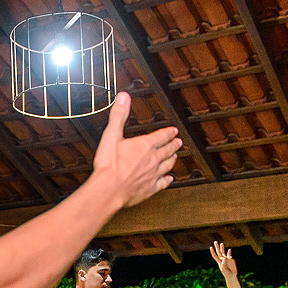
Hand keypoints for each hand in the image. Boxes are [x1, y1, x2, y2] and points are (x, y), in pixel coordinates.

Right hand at [92, 93, 182, 207]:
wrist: (109, 189)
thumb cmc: (109, 165)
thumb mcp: (111, 135)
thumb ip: (119, 115)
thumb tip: (124, 97)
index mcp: (144, 145)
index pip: (162, 136)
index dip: (168, 132)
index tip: (173, 131)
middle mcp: (152, 160)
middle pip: (168, 150)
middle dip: (174, 145)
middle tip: (178, 142)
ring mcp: (153, 175)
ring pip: (168, 165)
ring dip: (172, 159)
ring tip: (175, 156)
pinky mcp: (150, 189)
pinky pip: (163, 183)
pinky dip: (167, 180)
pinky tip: (169, 179)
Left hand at [210, 241, 236, 278]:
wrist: (231, 276)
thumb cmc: (227, 273)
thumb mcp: (224, 270)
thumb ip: (223, 264)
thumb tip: (224, 258)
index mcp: (219, 262)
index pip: (215, 256)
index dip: (212, 252)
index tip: (210, 247)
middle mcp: (222, 259)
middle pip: (219, 252)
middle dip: (217, 247)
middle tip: (215, 242)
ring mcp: (226, 259)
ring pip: (223, 252)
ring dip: (222, 248)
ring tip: (221, 243)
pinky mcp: (231, 260)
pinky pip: (229, 255)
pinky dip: (229, 252)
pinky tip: (229, 250)